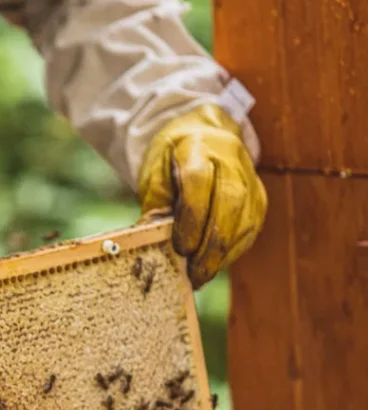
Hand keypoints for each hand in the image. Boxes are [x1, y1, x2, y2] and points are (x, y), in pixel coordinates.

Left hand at [138, 104, 266, 287]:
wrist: (203, 134)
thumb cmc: (172, 159)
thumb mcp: (154, 175)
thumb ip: (155, 206)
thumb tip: (150, 241)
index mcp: (199, 148)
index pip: (199, 184)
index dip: (192, 219)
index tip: (181, 248)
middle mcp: (231, 161)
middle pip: (228, 205)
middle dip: (210, 245)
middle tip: (193, 273)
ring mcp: (250, 179)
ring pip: (244, 221)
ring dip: (223, 254)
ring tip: (201, 275)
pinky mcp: (259, 198)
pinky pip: (251, 229)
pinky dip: (233, 251)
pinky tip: (216, 265)